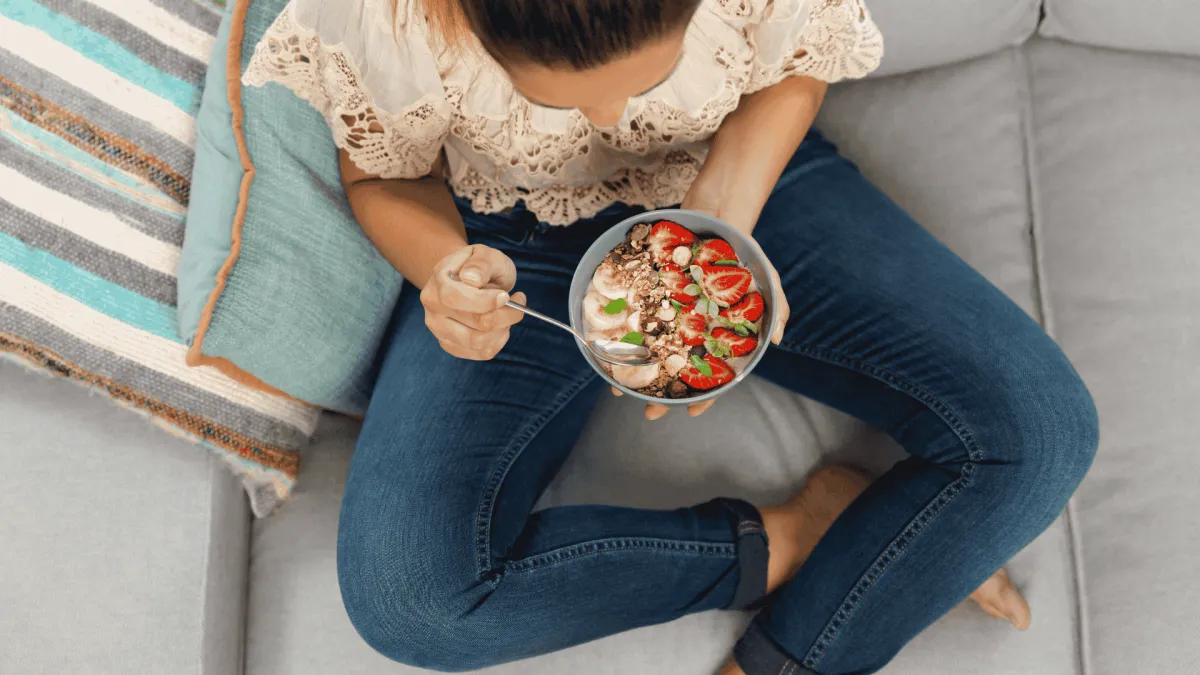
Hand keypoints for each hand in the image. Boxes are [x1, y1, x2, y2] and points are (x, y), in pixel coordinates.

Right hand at [421, 244, 524, 359]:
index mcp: (438, 280)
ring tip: (508, 312)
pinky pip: (482, 352)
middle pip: (475, 323)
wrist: (467, 279)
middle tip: (517, 301)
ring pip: (479, 342)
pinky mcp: (451, 345)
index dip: (486, 301)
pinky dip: (498, 340)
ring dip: (503, 328)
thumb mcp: (485, 254)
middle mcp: (433, 307)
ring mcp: (439, 329)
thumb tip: (471, 277)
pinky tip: (500, 325)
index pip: (456, 298)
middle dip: (505, 314)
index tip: (506, 296)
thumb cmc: (480, 267)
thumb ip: (481, 263)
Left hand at [615, 181, 790, 420]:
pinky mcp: (648, 293)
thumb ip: (775, 307)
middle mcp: (691, 328)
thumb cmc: (745, 249)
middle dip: (662, 394)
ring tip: (619, 388)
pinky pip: (632, 318)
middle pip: (676, 368)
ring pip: (650, 349)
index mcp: (718, 333)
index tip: (692, 411)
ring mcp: (668, 312)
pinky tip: (608, 349)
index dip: (706, 394)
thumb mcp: (766, 278)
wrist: (716, 210)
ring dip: (636, 371)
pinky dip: (621, 333)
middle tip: (649, 414)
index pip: (714, 373)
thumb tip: (776, 339)